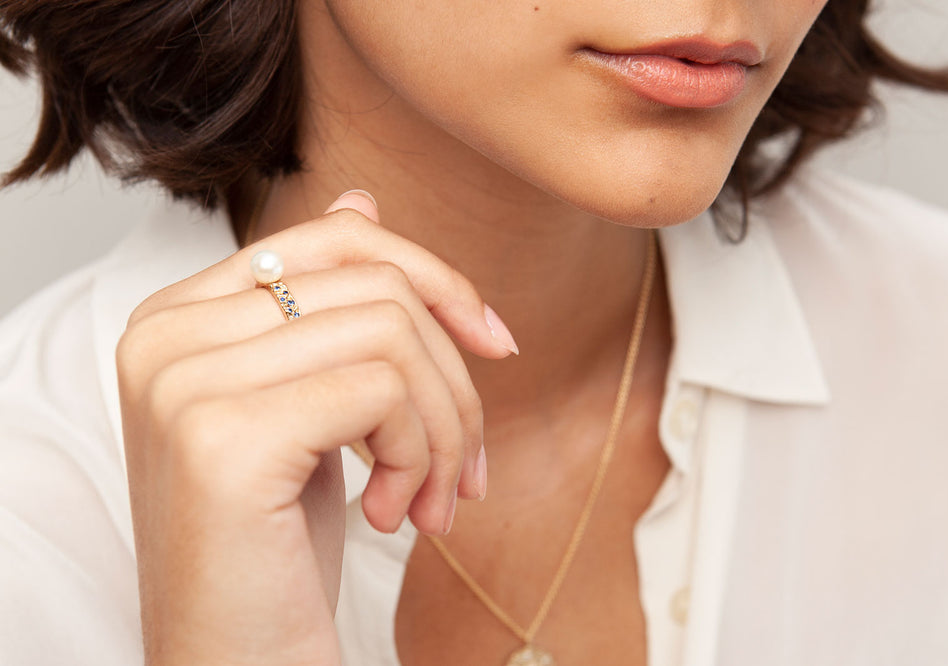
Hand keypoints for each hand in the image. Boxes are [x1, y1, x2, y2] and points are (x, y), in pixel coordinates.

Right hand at [116, 190, 516, 664]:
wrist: (236, 662)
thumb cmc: (276, 545)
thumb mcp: (312, 409)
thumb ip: (326, 304)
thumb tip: (362, 195)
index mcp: (178, 316)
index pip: (336, 238)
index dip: (436, 278)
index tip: (494, 343)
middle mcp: (164, 334)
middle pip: (377, 282)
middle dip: (455, 375)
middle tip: (464, 464)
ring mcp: (184, 380)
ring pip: (394, 333)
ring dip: (445, 428)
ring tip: (430, 500)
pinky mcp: (223, 435)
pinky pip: (384, 389)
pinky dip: (421, 453)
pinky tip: (392, 516)